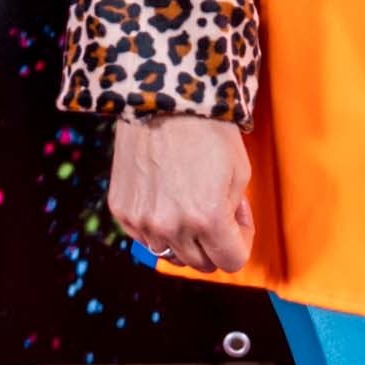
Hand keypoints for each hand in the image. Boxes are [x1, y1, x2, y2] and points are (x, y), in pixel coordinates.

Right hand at [108, 113, 256, 272]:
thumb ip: (235, 212)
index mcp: (208, 218)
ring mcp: (143, 221)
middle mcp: (172, 227)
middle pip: (201, 264)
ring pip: (171, 255)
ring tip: (190, 205)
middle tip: (217, 211)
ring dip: (186, 239)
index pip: (231, 261)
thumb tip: (226, 231)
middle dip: (215, 243)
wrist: (161, 100)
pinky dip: (158, 227)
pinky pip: (145, 238)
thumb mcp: (240, 172)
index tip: (238, 221)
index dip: (242, 241)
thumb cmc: (207, 130)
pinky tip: (166, 199)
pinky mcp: (122, 210)